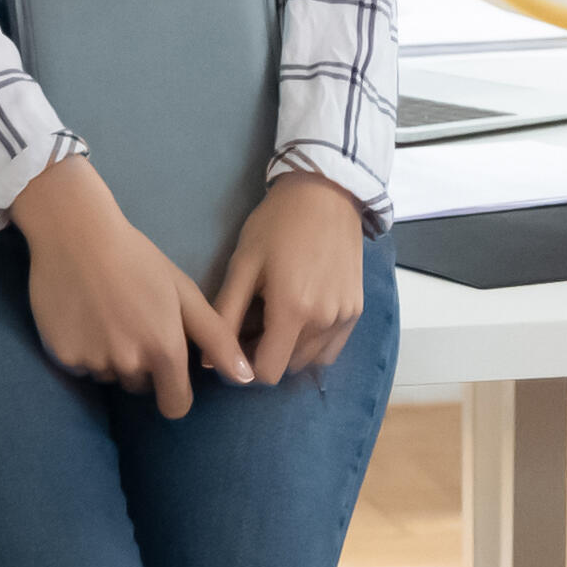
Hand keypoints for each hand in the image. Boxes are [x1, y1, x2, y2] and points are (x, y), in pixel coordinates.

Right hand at [10, 156, 254, 418]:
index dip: (175, 390)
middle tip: (133, 321)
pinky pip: (81, 366)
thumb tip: (246, 378)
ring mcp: (93, 362)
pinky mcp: (62, 357)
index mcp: (164, 350)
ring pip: (110, 375)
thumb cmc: (138, 260)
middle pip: (141, 386)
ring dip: (112, 356)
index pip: (175, 406)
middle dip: (142, 364)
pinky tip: (83, 315)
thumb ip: (217, 339)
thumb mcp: (184, 293)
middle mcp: (129, 364)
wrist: (76, 235)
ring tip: (107, 313)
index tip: (169, 369)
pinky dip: (84, 349)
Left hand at [211, 173, 372, 377]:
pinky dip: (314, 342)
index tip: (237, 345)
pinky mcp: (356, 309)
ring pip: (311, 359)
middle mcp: (324, 321)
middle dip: (267, 355)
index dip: (246, 367)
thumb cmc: (277, 225)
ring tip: (278, 317)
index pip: (267, 373)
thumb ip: (226, 315)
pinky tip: (302, 315)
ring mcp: (345, 317)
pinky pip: (332, 346)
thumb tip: (210, 361)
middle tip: (254, 324)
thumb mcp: (243, 265)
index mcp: (293, 311)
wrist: (326, 194)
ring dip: (291, 350)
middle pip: (288, 368)